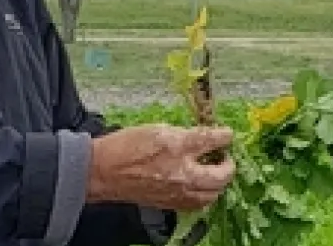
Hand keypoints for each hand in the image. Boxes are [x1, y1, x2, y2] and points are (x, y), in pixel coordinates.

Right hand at [85, 123, 234, 210]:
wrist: (104, 171)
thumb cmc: (127, 146)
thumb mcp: (158, 129)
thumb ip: (185, 133)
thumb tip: (205, 135)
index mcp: (179, 148)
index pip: (213, 140)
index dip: (225, 136)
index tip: (227, 134)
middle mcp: (182, 173)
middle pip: (222, 175)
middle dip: (229, 165)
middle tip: (224, 156)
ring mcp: (177, 193)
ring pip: (213, 194)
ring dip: (219, 183)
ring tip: (213, 171)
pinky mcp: (171, 204)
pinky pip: (198, 203)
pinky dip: (205, 194)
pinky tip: (199, 185)